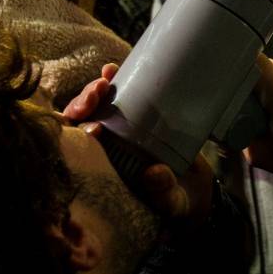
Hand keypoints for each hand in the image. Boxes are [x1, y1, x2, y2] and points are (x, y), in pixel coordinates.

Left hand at [66, 64, 212, 220]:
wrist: (196, 192)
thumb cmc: (176, 203)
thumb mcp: (172, 203)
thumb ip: (162, 193)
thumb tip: (154, 174)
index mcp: (103, 170)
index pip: (77, 152)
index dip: (77, 136)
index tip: (94, 129)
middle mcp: (106, 150)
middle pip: (82, 123)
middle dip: (84, 105)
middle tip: (97, 93)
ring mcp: (120, 131)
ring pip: (95, 107)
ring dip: (94, 90)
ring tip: (106, 79)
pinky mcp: (137, 115)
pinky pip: (118, 97)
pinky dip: (111, 82)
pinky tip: (111, 70)